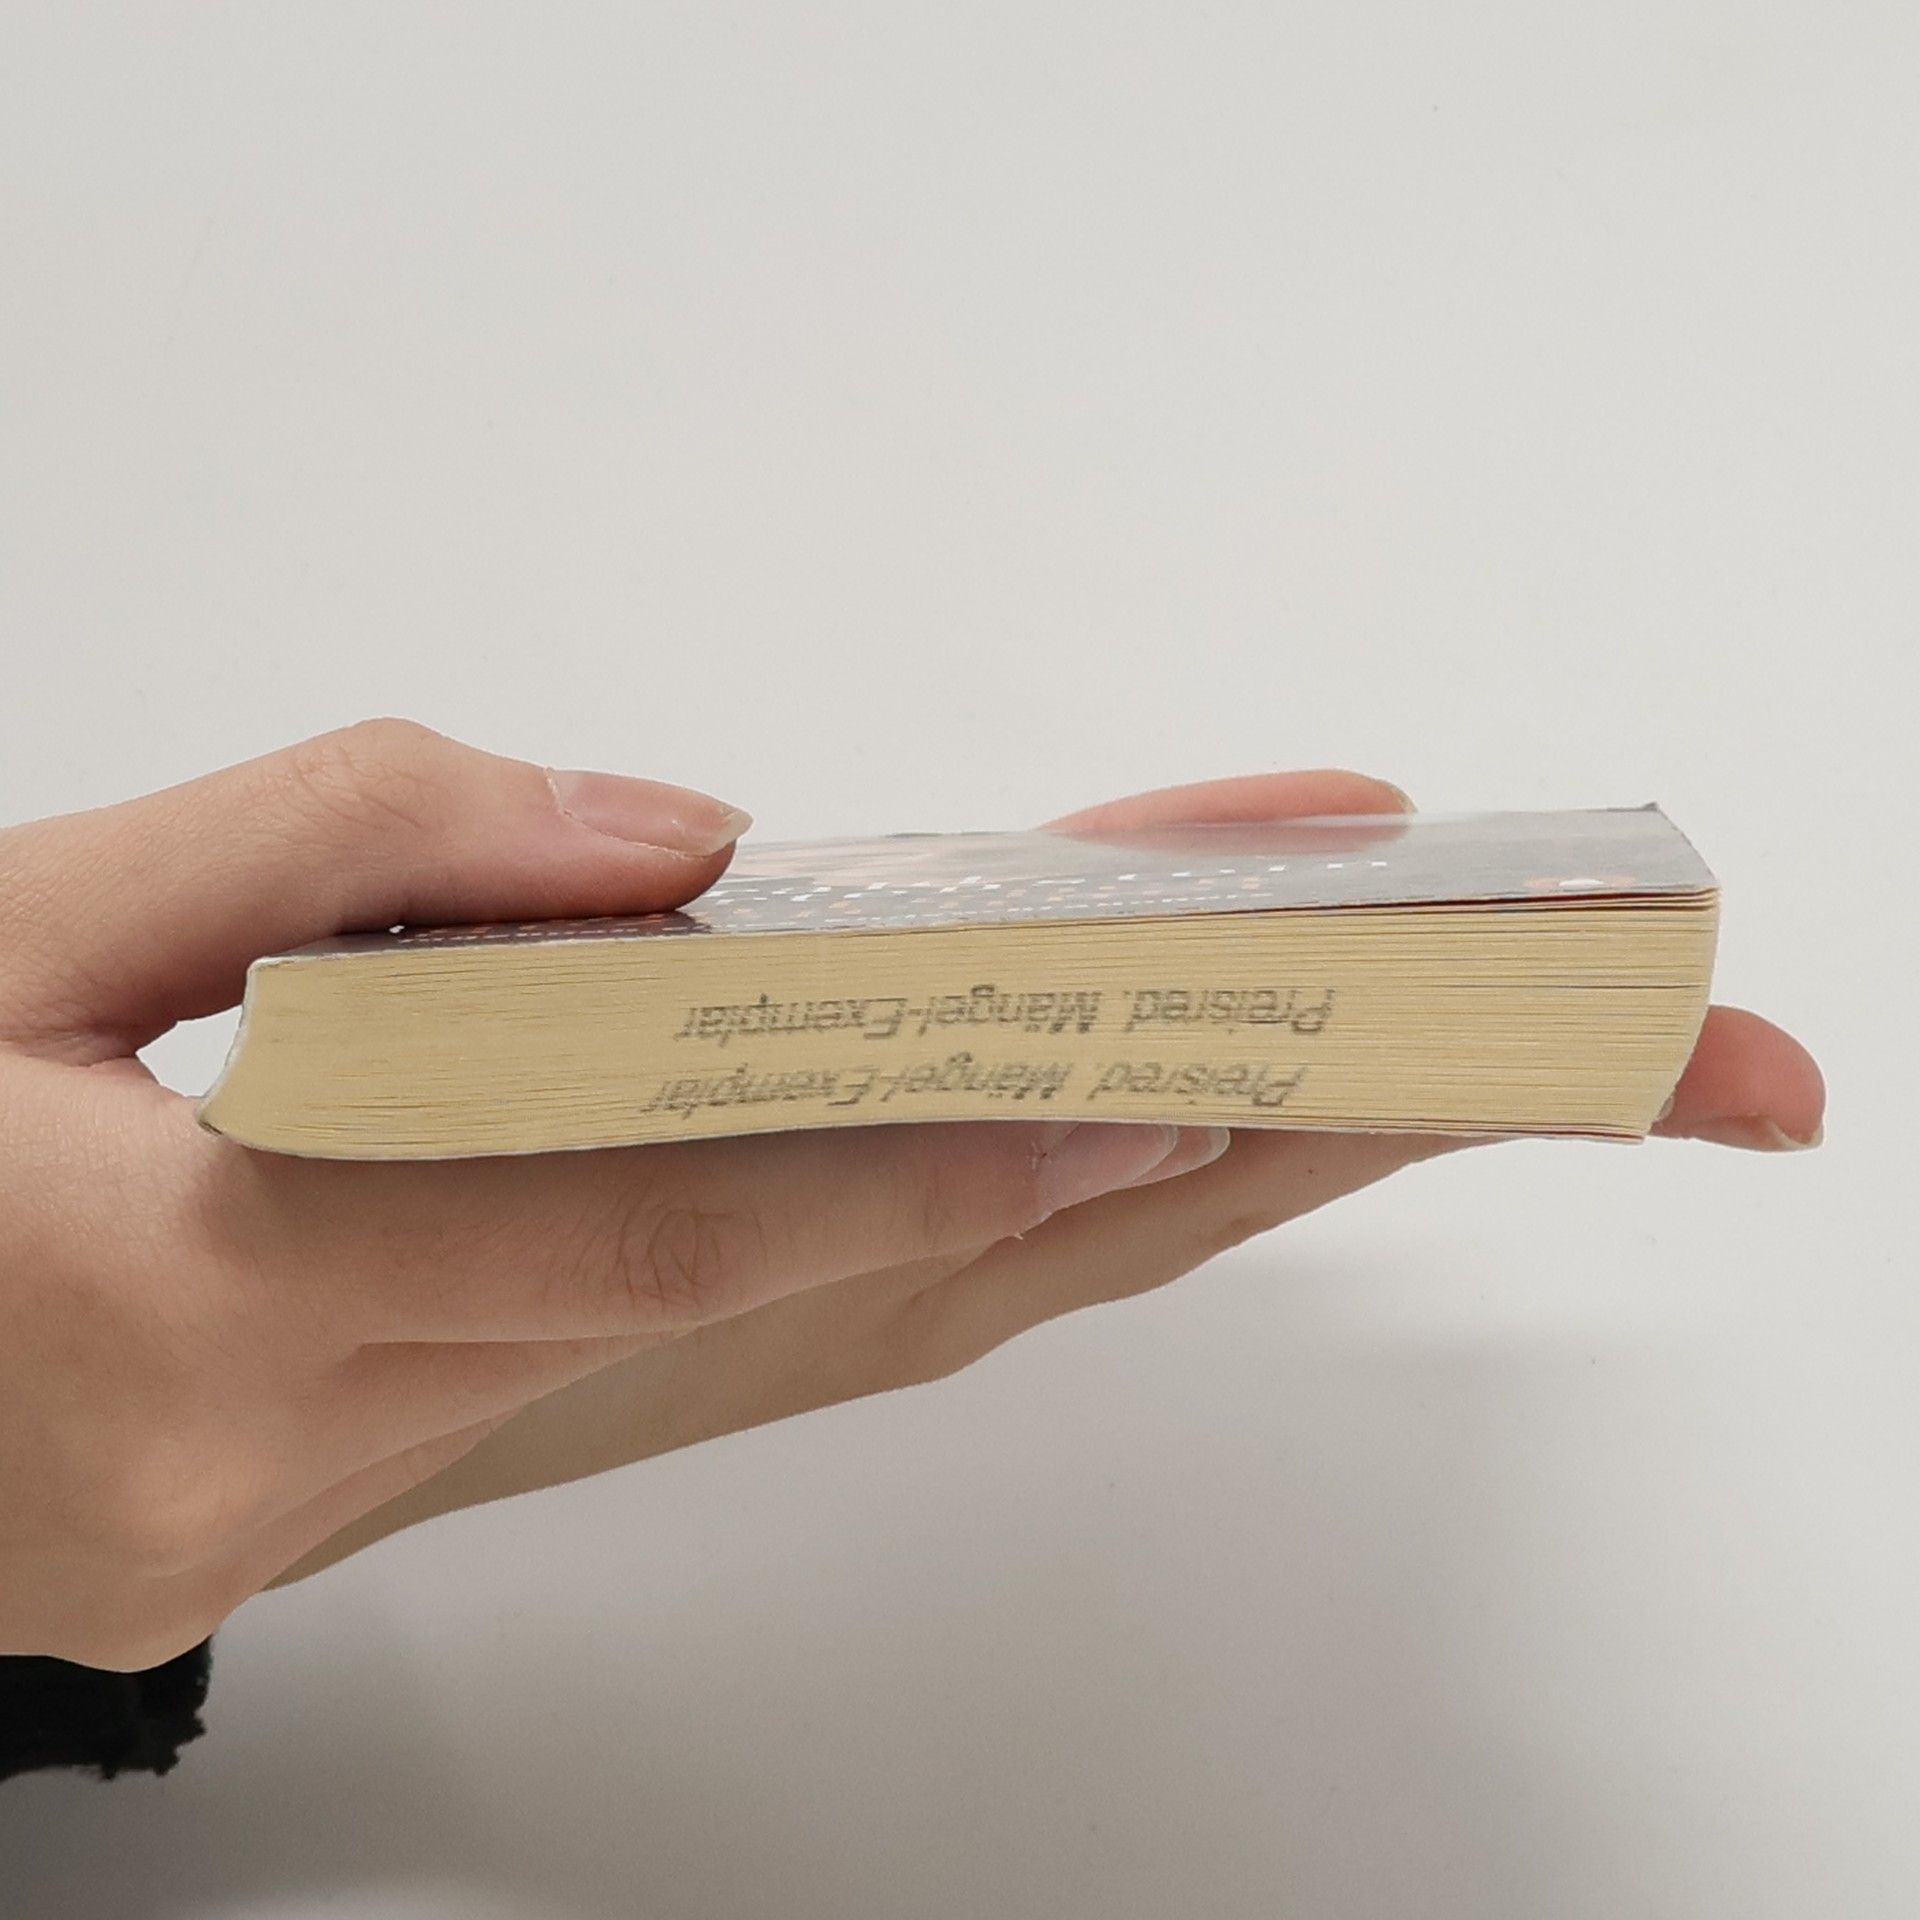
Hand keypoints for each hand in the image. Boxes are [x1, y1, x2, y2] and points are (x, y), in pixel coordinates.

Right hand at [0, 722, 1221, 1666]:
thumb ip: (341, 841)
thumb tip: (658, 844)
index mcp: (208, 1299)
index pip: (648, 1222)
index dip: (912, 1154)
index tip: (1143, 1092)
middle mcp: (311, 1446)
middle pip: (778, 1300)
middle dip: (1063, 1193)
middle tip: (1314, 1104)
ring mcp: (335, 1491)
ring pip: (736, 1337)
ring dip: (980, 1214)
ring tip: (1197, 1110)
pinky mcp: (340, 1470)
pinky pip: (637, 1347)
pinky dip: (822, 1249)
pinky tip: (954, 1167)